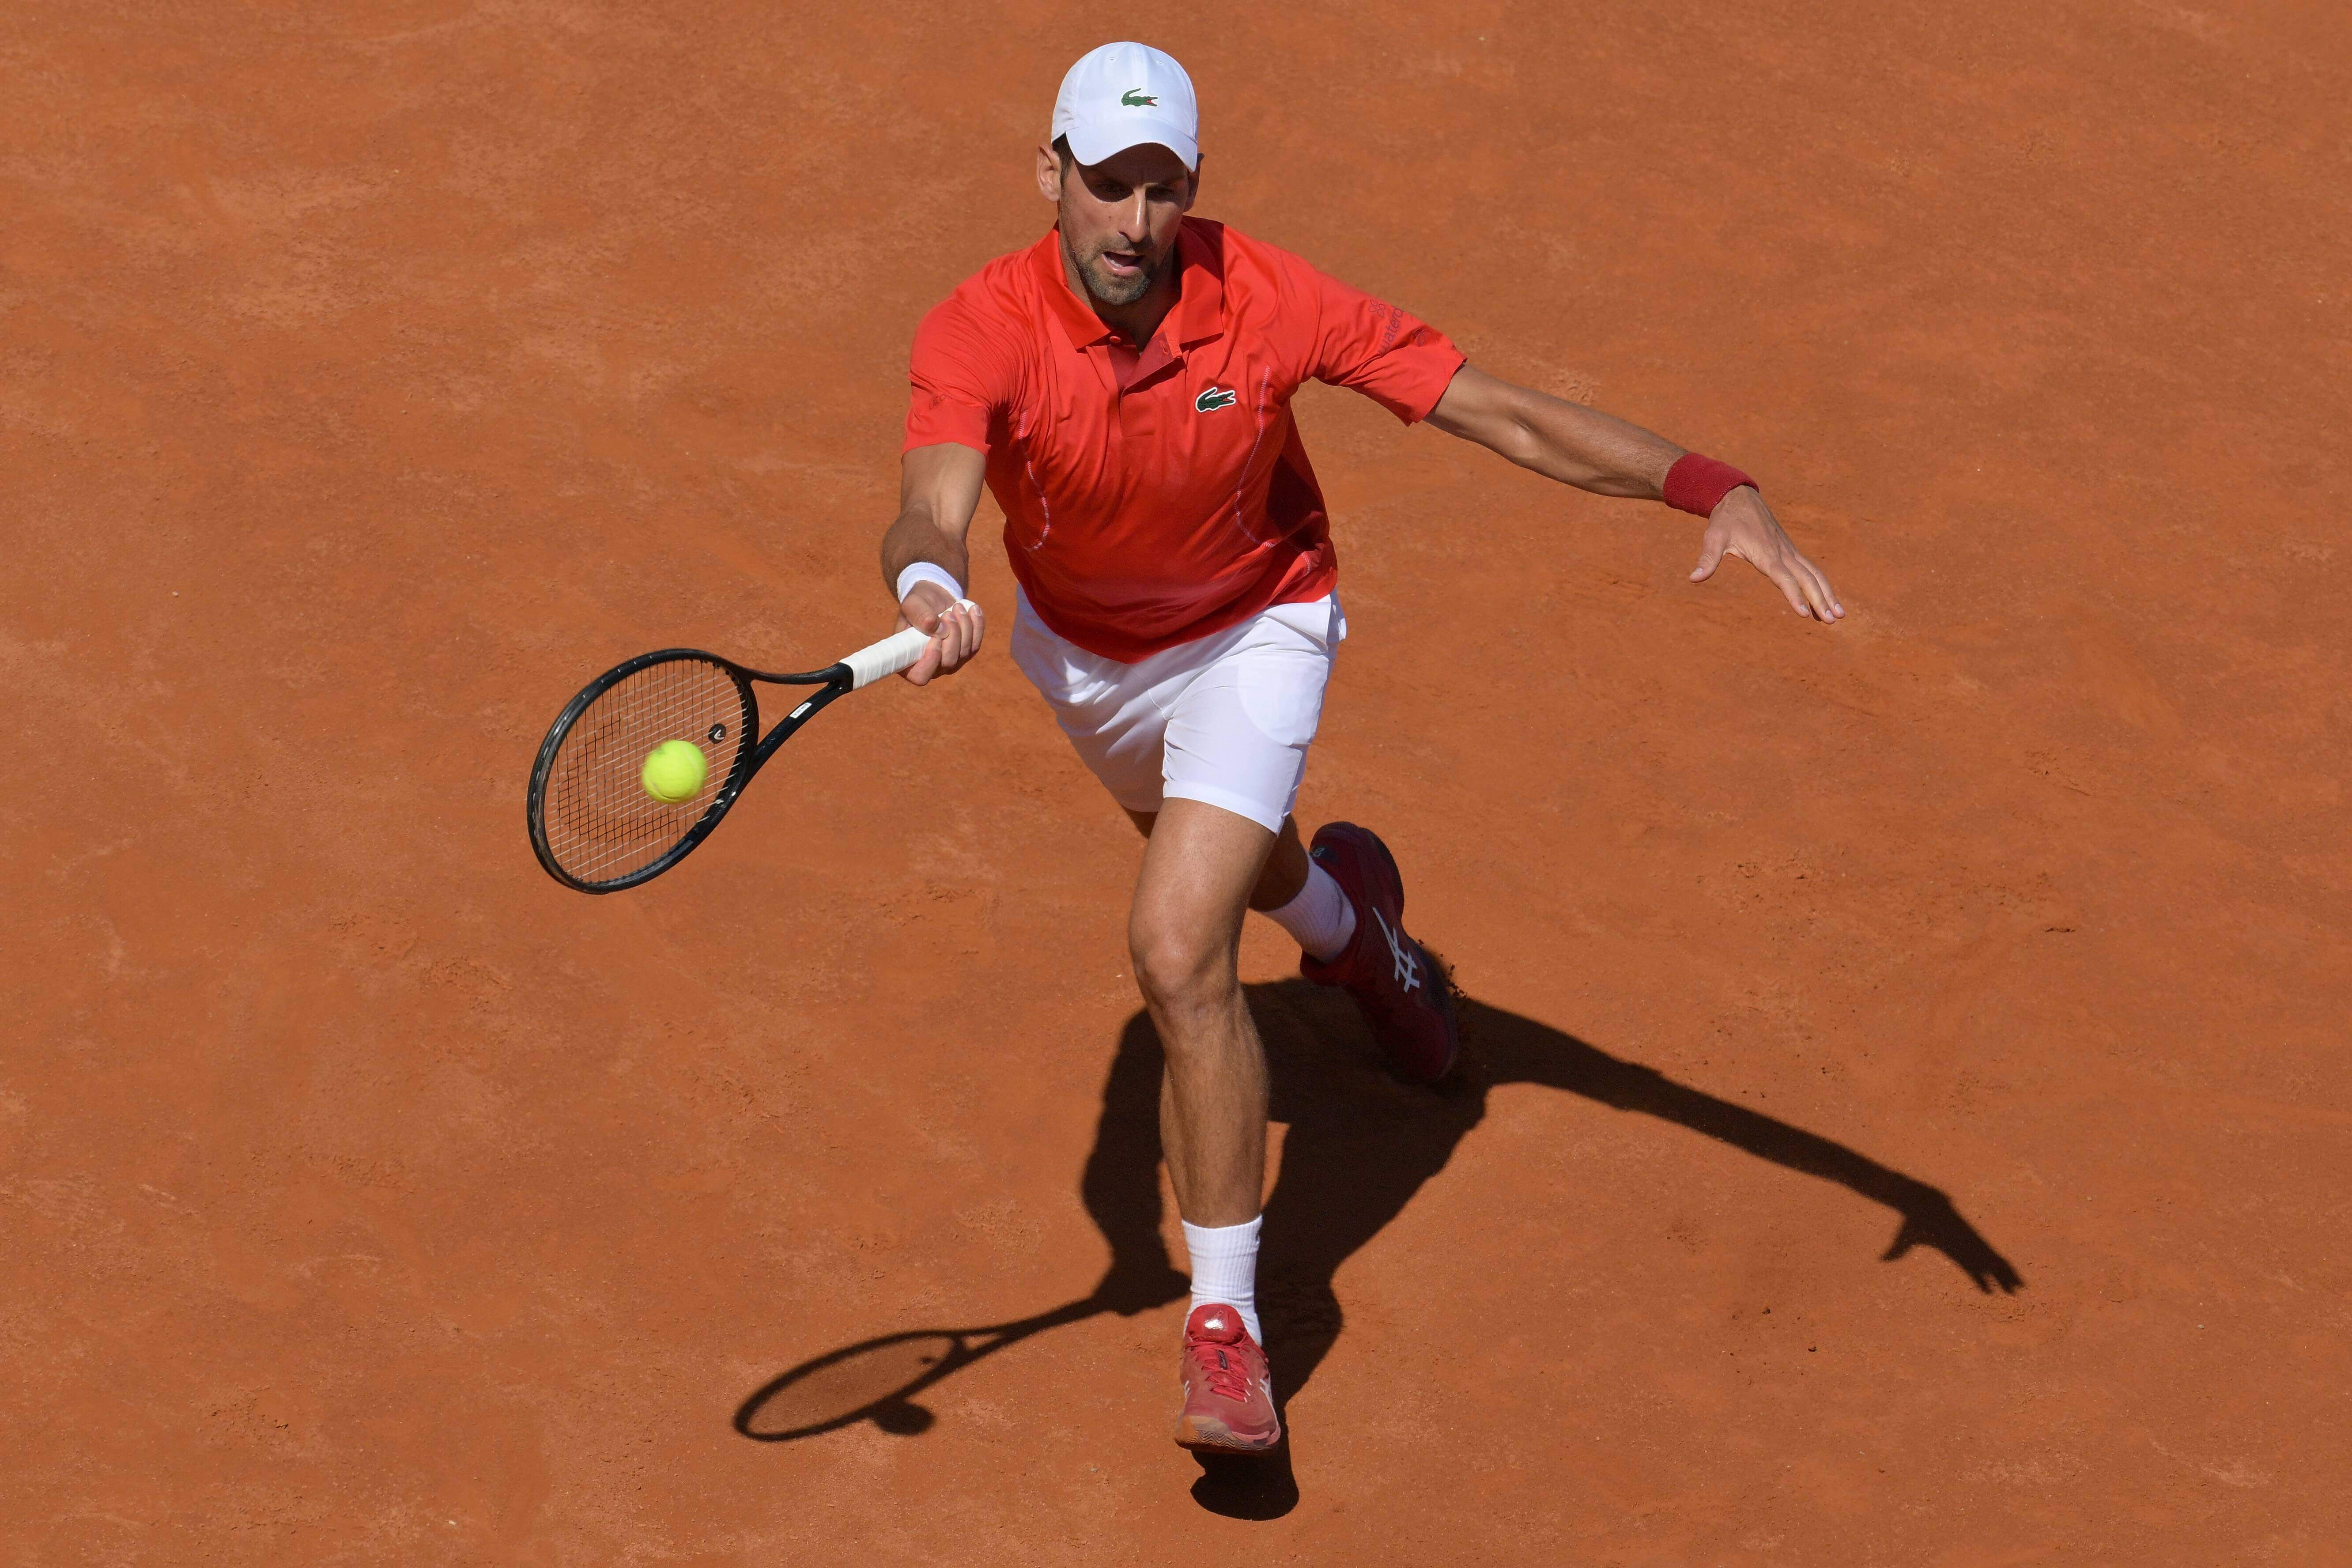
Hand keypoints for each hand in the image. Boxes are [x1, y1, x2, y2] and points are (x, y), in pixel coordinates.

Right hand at [896, 582, 984, 684]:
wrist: (933, 598)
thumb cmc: (918, 604)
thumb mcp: (912, 604)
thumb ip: (920, 616)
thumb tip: (939, 630)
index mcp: (909, 660)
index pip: (920, 676)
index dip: (930, 661)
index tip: (935, 639)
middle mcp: (931, 667)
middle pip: (948, 662)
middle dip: (952, 636)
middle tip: (948, 614)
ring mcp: (950, 662)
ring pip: (964, 653)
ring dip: (964, 627)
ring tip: (957, 607)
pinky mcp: (965, 653)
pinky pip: (975, 644)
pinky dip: (977, 626)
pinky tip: (974, 610)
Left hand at [1688, 488, 1843, 622]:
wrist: (1739, 497)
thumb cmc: (1726, 520)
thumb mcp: (1713, 538)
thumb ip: (1708, 559)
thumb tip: (1694, 578)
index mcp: (1766, 554)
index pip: (1783, 578)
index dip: (1794, 596)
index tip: (1805, 613)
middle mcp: (1783, 553)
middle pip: (1806, 579)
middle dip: (1820, 599)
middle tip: (1833, 620)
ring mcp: (1789, 552)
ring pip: (1814, 574)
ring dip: (1827, 593)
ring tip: (1839, 615)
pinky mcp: (1790, 551)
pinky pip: (1811, 569)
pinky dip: (1822, 584)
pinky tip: (1828, 599)